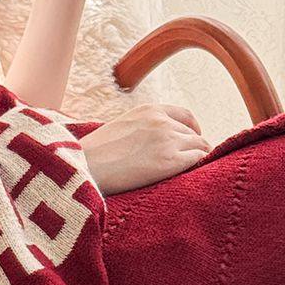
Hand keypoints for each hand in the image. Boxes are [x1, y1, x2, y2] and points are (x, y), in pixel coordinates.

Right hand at [81, 102, 209, 193]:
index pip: (184, 115)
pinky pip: (198, 160)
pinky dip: (200, 165)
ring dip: (200, 156)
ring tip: (197, 170)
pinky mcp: (170, 162)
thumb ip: (141, 128)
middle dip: (194, 146)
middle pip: (192, 133)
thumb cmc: (94, 153)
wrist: (84, 166)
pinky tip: (195, 175)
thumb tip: (152, 143)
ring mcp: (168, 141)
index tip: (193, 139)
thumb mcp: (120, 127)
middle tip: (193, 161)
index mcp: (149, 110)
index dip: (193, 128)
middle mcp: (162, 122)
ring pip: (200, 146)